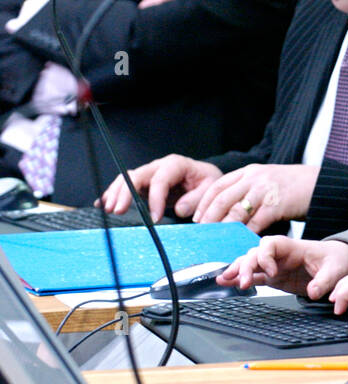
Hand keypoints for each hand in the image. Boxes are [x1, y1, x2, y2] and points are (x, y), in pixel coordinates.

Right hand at [98, 155, 219, 220]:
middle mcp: (159, 166)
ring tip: (108, 209)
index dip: (156, 199)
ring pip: (127, 179)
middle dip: (125, 193)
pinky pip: (124, 186)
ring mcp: (149, 174)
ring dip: (115, 193)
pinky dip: (113, 194)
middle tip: (118, 210)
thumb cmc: (207, 182)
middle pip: (137, 175)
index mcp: (176, 164)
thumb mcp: (210, 188)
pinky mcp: (143, 184)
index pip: (161, 180)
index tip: (155, 218)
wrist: (204, 179)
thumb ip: (197, 198)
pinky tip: (102, 204)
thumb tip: (179, 209)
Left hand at [190, 163, 319, 229]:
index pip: (217, 186)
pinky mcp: (276, 204)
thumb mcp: (266, 180)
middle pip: (222, 199)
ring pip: (236, 212)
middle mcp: (253, 179)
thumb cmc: (292, 186)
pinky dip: (247, 235)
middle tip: (202, 233)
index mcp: (248, 172)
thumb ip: (247, 190)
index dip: (203, 203)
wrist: (320, 183)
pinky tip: (242, 244)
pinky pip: (256, 223)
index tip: (196, 218)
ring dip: (225, 229)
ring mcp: (265, 190)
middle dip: (209, 218)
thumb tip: (226, 210)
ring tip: (218, 242)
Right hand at [217, 237, 347, 295]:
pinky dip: (239, 278)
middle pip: (254, 254)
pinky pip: (253, 275)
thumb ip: (325, 280)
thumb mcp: (336, 269)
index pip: (270, 244)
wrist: (337, 262)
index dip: (266, 256)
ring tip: (224, 280)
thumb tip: (313, 292)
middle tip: (244, 282)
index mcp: (292, 246)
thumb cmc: (336, 260)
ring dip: (237, 271)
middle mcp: (279, 254)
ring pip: (249, 263)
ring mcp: (273, 265)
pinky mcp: (272, 277)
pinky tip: (226, 282)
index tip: (272, 272)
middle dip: (245, 266)